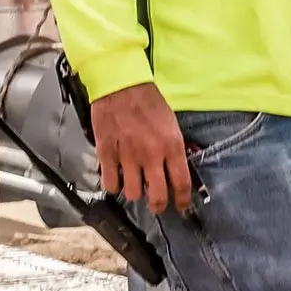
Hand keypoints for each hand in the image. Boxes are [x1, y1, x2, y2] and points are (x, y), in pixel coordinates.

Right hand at [91, 82, 190, 213]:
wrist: (121, 85)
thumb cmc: (146, 100)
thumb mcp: (170, 123)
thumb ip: (172, 148)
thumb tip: (175, 169)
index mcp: (171, 145)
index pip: (181, 183)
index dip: (182, 200)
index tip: (181, 204)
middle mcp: (151, 155)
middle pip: (157, 196)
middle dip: (158, 205)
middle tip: (157, 204)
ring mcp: (128, 157)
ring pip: (133, 194)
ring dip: (135, 193)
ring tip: (135, 186)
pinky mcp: (107, 155)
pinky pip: (111, 183)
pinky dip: (114, 185)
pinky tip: (117, 178)